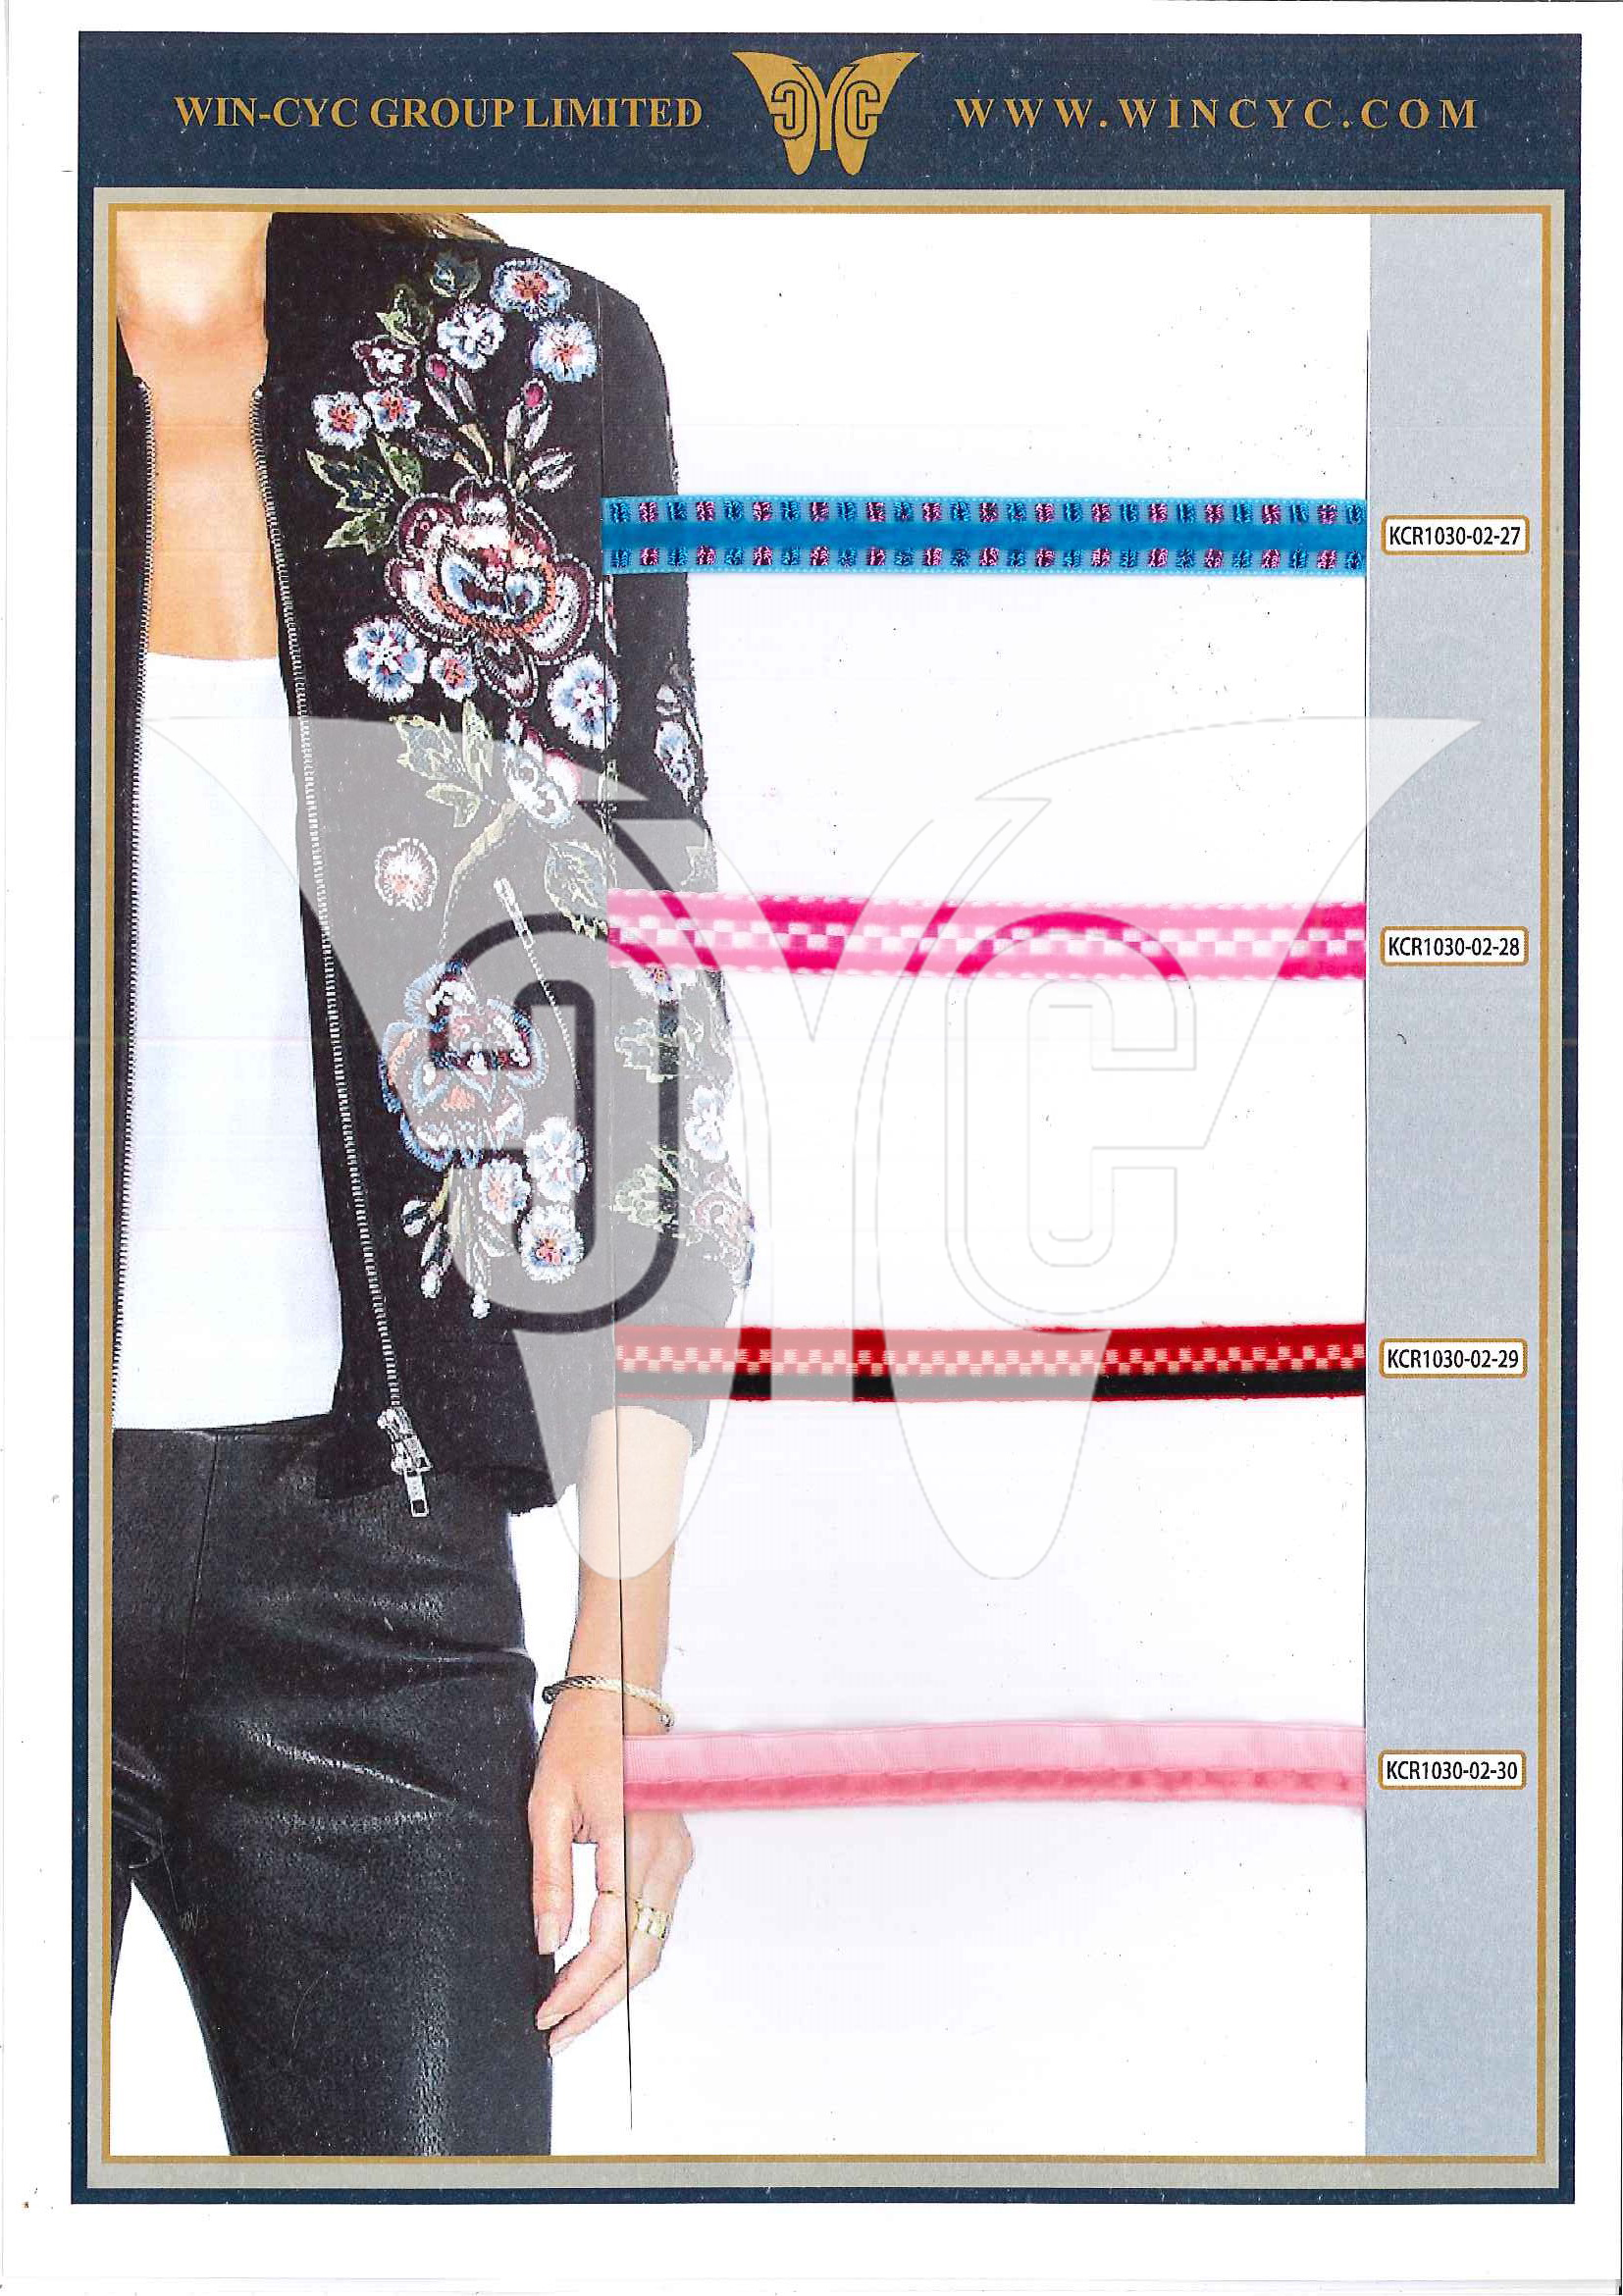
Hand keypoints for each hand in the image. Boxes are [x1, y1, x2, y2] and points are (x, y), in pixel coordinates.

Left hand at [528, 1688, 693, 2052]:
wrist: (619, 1699)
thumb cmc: (579, 1741)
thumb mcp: (546, 1807)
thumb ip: (549, 1878)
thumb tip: (547, 1941)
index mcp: (633, 1842)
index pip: (609, 1940)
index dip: (578, 1987)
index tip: (545, 2015)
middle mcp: (666, 1855)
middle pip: (640, 1956)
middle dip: (598, 2003)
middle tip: (556, 2034)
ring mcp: (677, 1855)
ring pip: (653, 1943)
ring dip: (615, 1984)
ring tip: (569, 2013)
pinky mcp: (674, 1854)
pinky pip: (655, 1919)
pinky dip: (628, 1954)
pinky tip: (594, 1970)